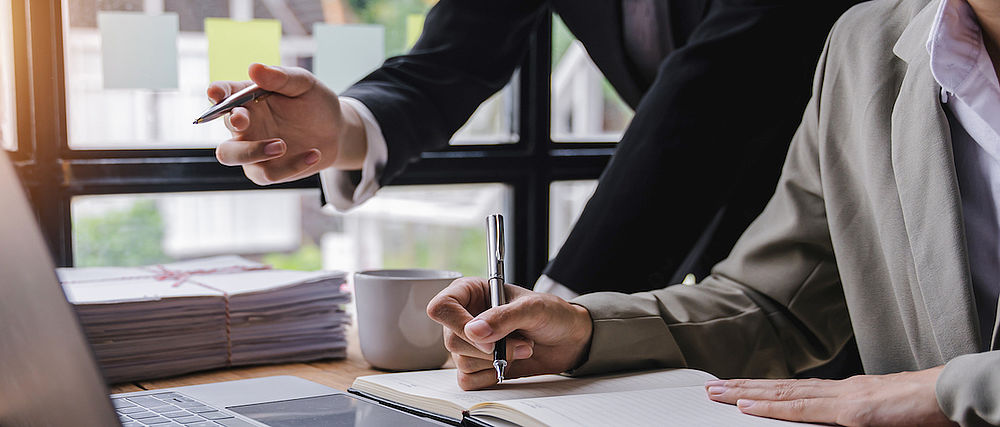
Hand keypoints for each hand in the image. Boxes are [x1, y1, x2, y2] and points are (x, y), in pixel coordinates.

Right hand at [207, 63, 367, 184]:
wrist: (336, 132)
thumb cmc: (315, 103)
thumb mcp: (304, 85)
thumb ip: (280, 77)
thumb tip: (254, 68)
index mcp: (247, 98)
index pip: (225, 93)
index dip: (217, 92)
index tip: (215, 92)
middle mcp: (245, 124)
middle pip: (222, 126)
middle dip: (230, 124)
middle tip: (243, 120)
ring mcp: (252, 149)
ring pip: (230, 156)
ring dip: (252, 151)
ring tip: (282, 145)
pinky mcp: (266, 170)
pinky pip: (267, 174)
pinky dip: (292, 166)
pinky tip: (314, 153)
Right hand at [426, 277, 593, 389]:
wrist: (569, 340)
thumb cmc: (552, 315)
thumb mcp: (533, 308)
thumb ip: (503, 317)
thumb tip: (473, 331)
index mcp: (471, 292)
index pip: (442, 307)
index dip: (459, 324)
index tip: (487, 336)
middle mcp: (465, 317)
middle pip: (451, 340)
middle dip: (489, 348)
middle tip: (519, 342)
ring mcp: (470, 343)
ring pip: (460, 362)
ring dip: (496, 361)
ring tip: (521, 348)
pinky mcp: (477, 366)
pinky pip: (467, 380)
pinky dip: (490, 377)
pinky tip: (508, 364)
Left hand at [705, 366, 954, 425]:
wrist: (951, 395)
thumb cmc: (923, 410)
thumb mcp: (880, 416)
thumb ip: (853, 416)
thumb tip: (833, 422)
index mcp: (845, 393)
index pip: (794, 391)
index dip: (763, 391)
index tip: (737, 391)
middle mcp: (837, 390)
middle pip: (780, 389)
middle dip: (743, 389)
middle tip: (711, 389)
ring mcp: (841, 398)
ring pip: (782, 395)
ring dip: (746, 395)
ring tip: (718, 394)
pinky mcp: (850, 411)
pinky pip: (802, 410)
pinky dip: (771, 408)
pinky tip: (748, 407)